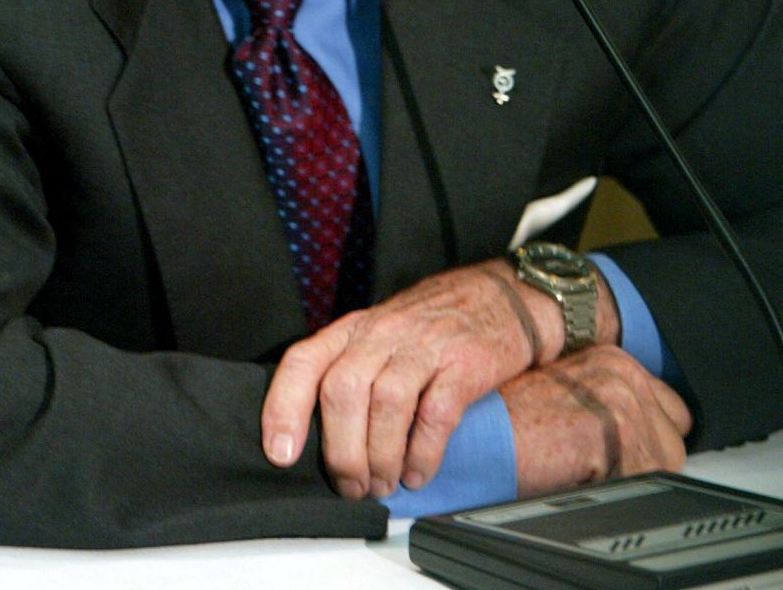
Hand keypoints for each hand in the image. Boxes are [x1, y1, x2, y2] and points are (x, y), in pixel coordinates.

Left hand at [262, 261, 566, 498]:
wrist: (501, 298)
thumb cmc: (434, 324)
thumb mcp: (382, 335)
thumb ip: (351, 372)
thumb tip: (317, 439)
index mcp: (356, 329)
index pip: (304, 361)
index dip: (284, 407)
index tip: (281, 453)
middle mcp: (384, 332)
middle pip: (343, 390)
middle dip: (341, 451)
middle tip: (350, 485)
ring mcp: (425, 345)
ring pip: (386, 403)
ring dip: (380, 457)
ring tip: (383, 484)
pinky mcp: (465, 364)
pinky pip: (436, 413)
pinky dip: (423, 452)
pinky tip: (418, 472)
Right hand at [501, 345, 692, 494]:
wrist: (481, 432)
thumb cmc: (510, 421)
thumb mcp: (567, 398)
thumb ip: (606, 404)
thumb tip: (640, 434)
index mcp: (611, 359)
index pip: (670, 409)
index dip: (646, 438)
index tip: (622, 452)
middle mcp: (621, 370)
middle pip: (673, 436)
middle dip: (645, 458)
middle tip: (601, 465)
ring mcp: (622, 396)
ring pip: (665, 461)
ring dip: (631, 475)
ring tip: (587, 470)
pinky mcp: (617, 426)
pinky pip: (646, 479)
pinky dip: (618, 489)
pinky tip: (583, 476)